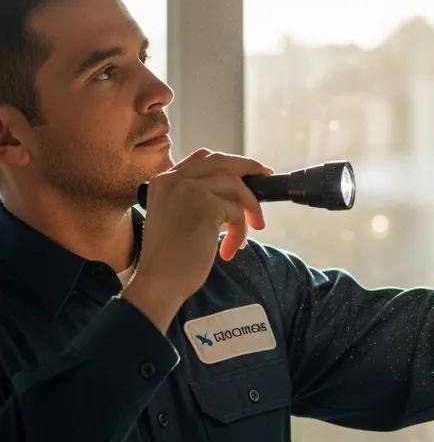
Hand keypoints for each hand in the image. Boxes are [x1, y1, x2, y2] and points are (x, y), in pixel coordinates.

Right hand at [123, 149, 272, 330]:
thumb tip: (236, 190)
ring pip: (236, 186)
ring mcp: (189, 189)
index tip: (247, 172)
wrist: (159, 282)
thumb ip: (197, 198)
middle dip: (249, 167)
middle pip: (222, 161)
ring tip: (248, 232)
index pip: (202, 159)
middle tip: (267, 176)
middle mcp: (174, 179)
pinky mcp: (206, 205)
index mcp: (163, 181)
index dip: (229, 163)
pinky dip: (240, 232)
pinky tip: (229, 250)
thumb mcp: (178, 217)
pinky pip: (237, 212)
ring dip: (249, 209)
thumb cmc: (170, 259)